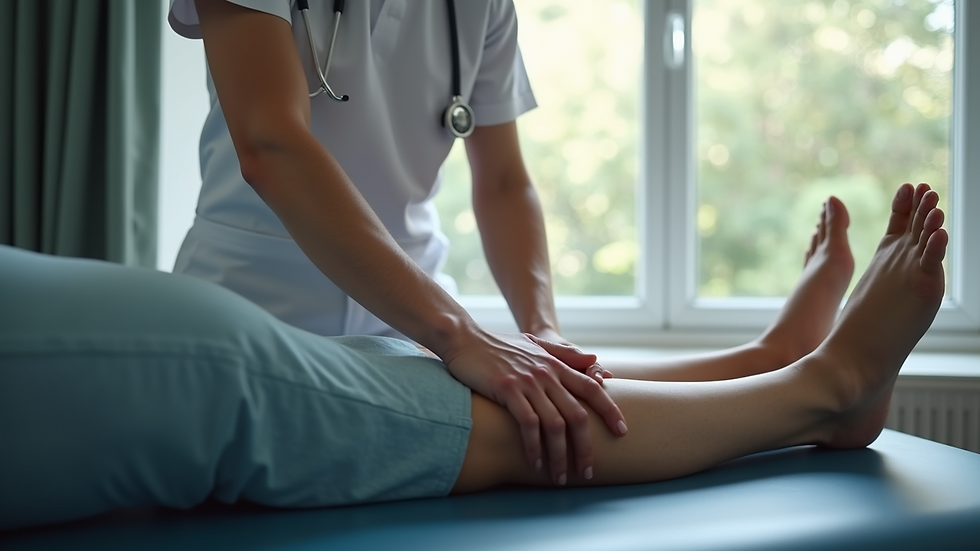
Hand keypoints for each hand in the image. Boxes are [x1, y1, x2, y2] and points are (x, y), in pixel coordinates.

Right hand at [442, 327, 627, 485]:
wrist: (465, 337)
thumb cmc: (498, 344)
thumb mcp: (535, 344)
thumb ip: (564, 354)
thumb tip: (595, 360)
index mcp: (555, 365)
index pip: (592, 388)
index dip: (610, 410)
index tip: (622, 431)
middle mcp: (547, 374)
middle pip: (577, 415)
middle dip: (585, 447)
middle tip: (587, 471)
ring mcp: (528, 382)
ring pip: (555, 425)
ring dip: (560, 455)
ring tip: (560, 477)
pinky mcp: (507, 389)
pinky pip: (528, 424)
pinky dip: (534, 447)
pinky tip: (535, 463)